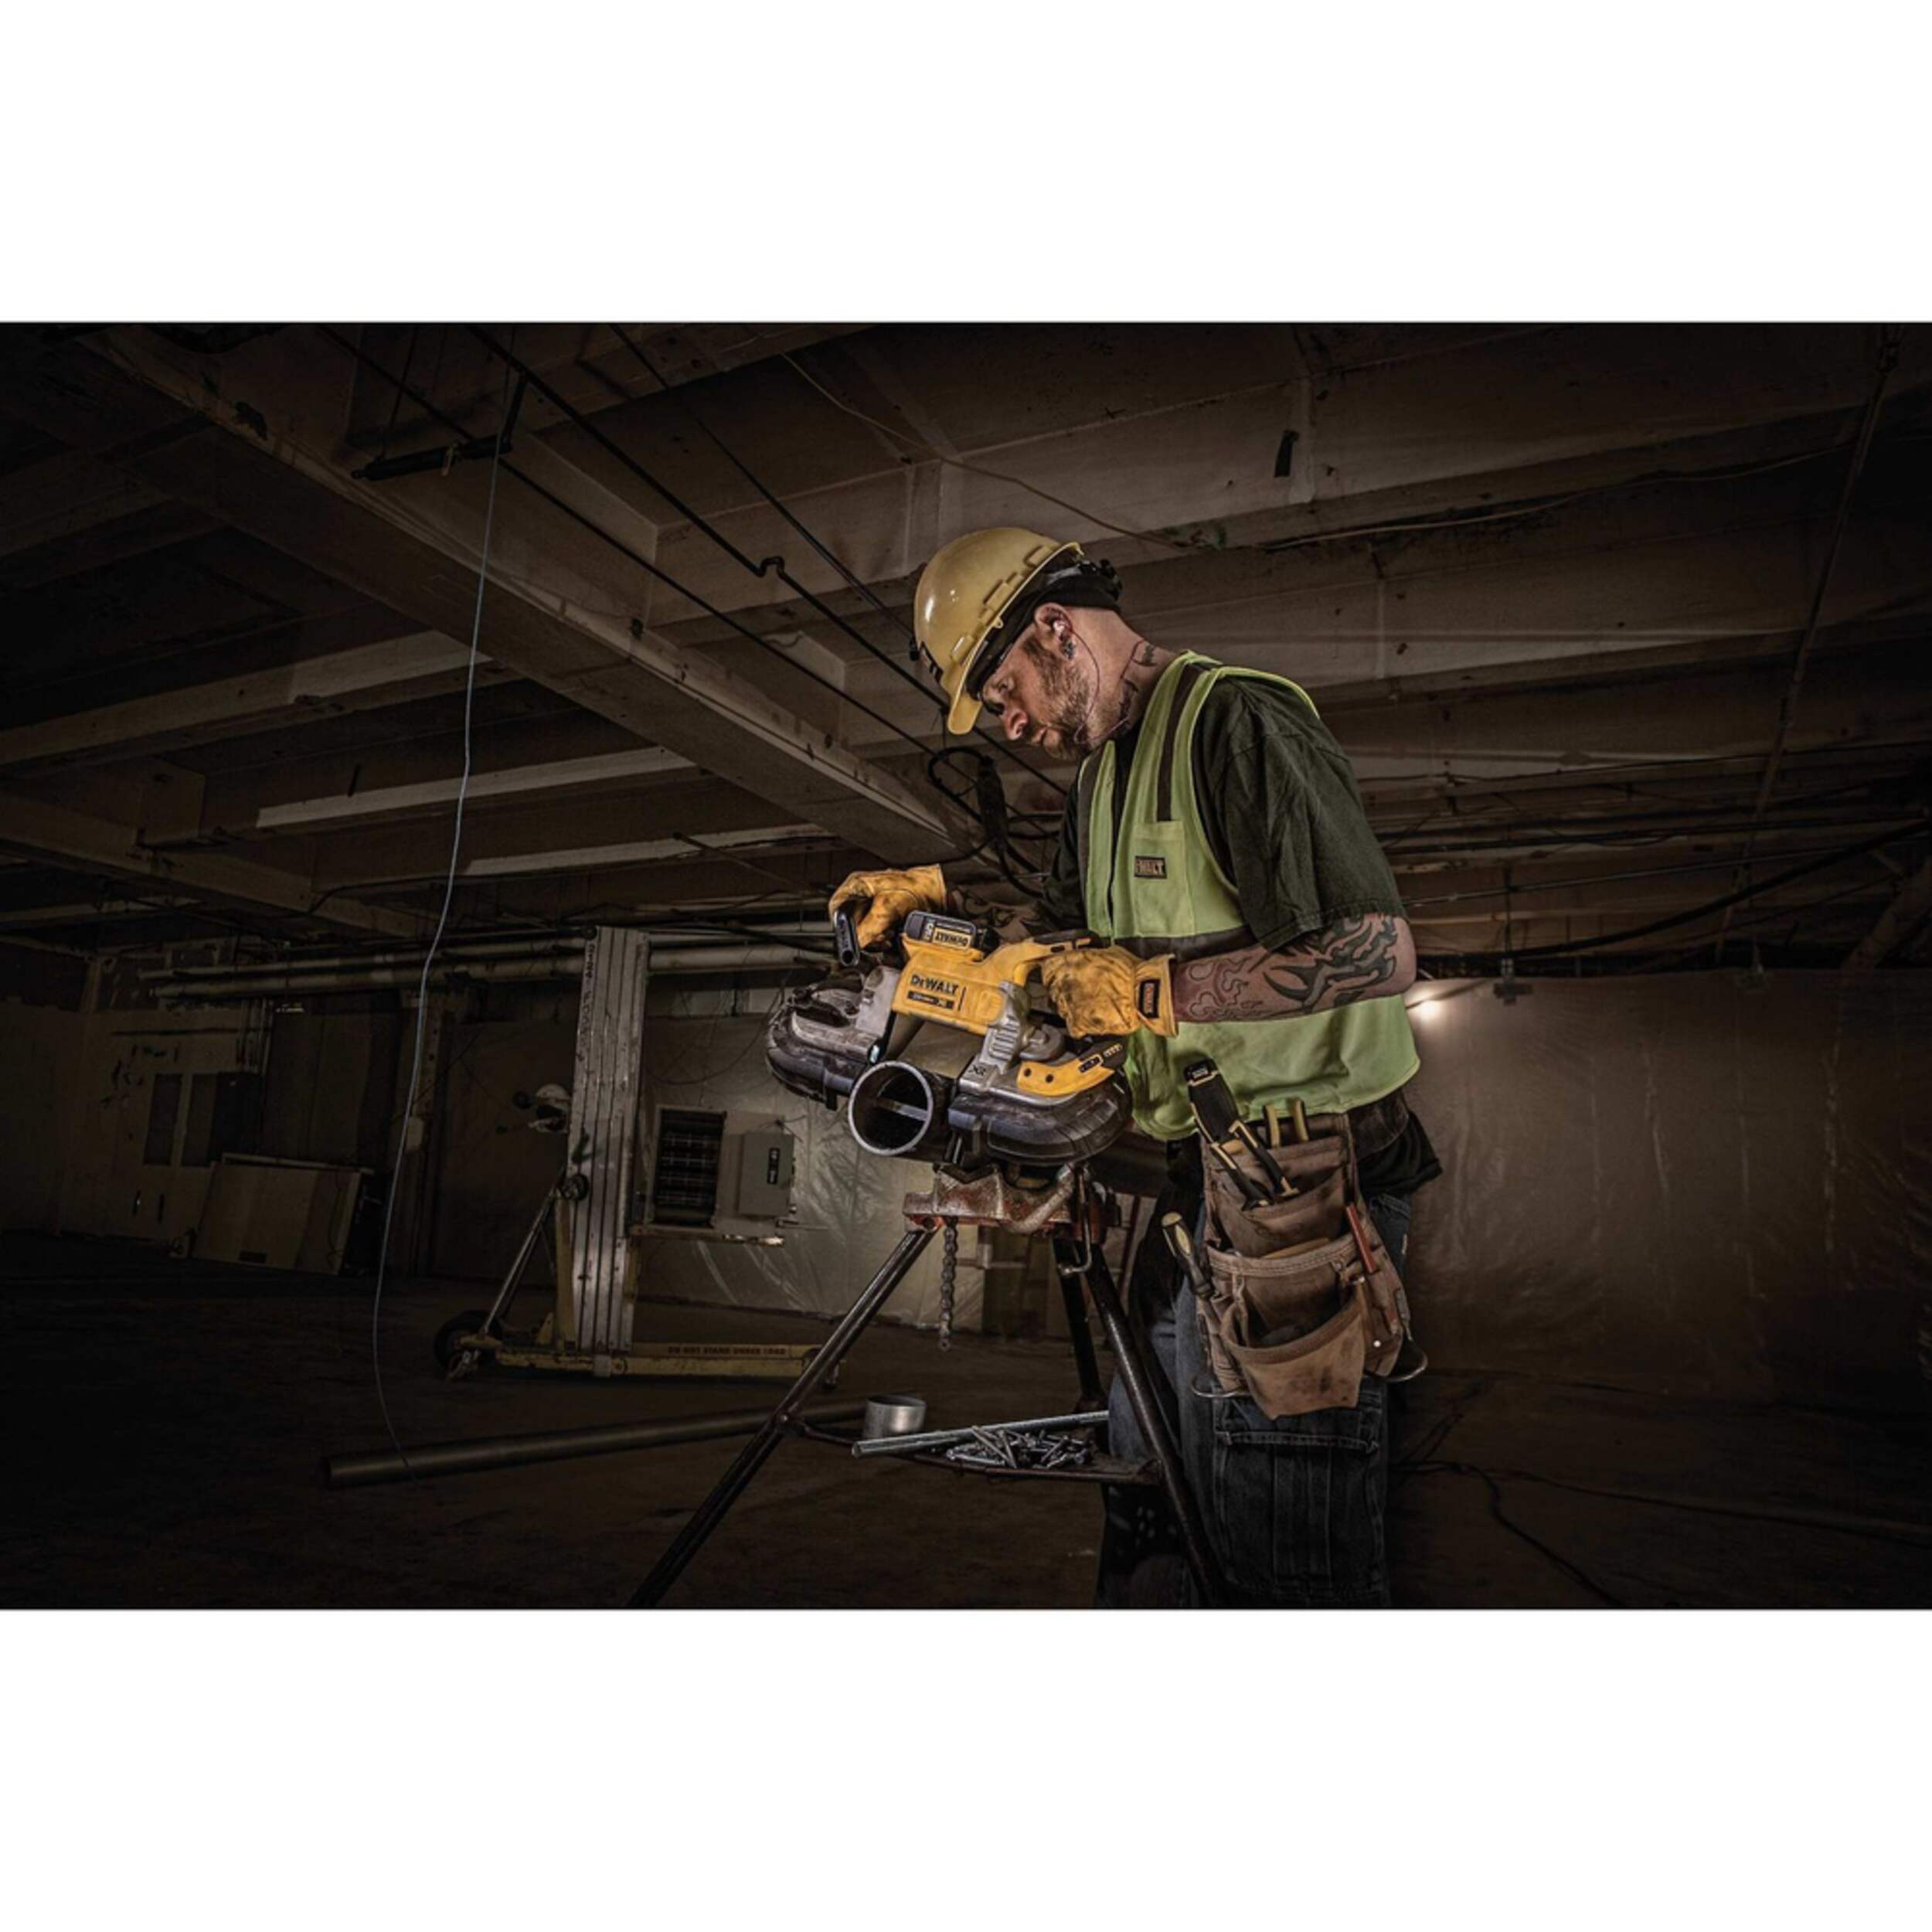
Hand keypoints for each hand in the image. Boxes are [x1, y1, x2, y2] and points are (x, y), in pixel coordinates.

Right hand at [827, 864, 946, 949]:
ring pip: (864, 928)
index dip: (841, 925)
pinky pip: (877, 930)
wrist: (942, 892)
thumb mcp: (887, 908)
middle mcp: (864, 893)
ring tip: (885, 936)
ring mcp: (876, 904)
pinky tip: (891, 936)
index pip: (837, 908)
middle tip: (873, 937)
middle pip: (851, 921)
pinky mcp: (887, 914)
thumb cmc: (919, 886)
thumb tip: (856, 945)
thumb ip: (868, 928)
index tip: (849, 939)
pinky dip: (882, 937)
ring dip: (873, 937)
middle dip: (861, 933)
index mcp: (857, 884)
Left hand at [1036, 946, 1176, 1038]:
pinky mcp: (1079, 1022)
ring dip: (1071, 1008)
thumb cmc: (1131, 972)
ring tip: (1088, 1007)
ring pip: (1060, 1008)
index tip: (1058, 975)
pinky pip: (1072, 1027)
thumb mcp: (1110, 952)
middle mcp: (1065, 982)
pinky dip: (1079, 1026)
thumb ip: (1094, 956)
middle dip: (1062, 990)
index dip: (1054, 972)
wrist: (1142, 993)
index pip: (1048, 968)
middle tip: (1078, 992)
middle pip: (1052, 989)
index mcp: (1071, 961)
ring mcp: (1070, 1003)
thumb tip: (1095, 956)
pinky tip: (1088, 1021)